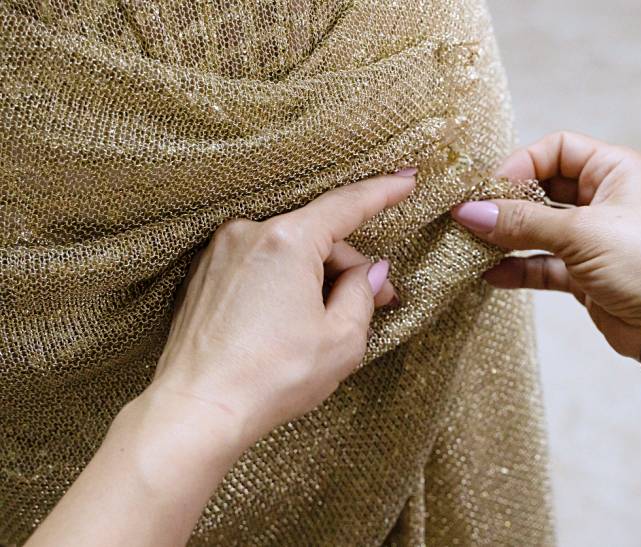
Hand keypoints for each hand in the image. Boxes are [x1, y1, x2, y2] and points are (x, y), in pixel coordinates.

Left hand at [143, 173, 415, 454]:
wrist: (197, 410)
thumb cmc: (272, 378)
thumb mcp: (341, 340)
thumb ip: (364, 294)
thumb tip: (370, 271)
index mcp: (287, 240)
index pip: (347, 204)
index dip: (383, 191)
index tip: (408, 179)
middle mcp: (248, 232)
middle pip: (319, 235)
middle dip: (351, 266)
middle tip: (379, 302)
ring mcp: (221, 251)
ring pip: (290, 250)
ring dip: (316, 277)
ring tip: (328, 323)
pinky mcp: (205, 273)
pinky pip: (261, 263)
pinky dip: (284, 281)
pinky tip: (291, 320)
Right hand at [451, 132, 640, 362]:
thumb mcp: (580, 234)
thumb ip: (522, 221)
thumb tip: (470, 212)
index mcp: (617, 170)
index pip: (558, 150)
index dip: (522, 164)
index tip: (490, 189)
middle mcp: (607, 199)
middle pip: (544, 188)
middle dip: (509, 202)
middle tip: (473, 215)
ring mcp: (595, 239)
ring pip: (540, 229)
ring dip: (509, 237)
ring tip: (474, 244)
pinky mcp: (586, 274)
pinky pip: (543, 264)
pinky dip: (519, 267)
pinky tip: (492, 274)